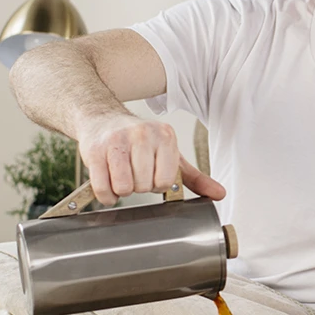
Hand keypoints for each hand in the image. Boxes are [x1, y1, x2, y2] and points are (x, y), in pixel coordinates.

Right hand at [78, 114, 225, 205]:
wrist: (102, 120)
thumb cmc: (140, 142)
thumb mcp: (171, 155)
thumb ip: (195, 177)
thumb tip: (219, 194)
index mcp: (165, 136)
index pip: (166, 180)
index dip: (157, 184)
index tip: (152, 175)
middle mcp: (142, 134)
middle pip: (144, 186)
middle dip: (139, 187)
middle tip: (135, 174)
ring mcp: (117, 141)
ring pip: (123, 187)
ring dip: (122, 190)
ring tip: (122, 176)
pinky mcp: (94, 150)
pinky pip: (102, 188)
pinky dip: (106, 195)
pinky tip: (108, 184)